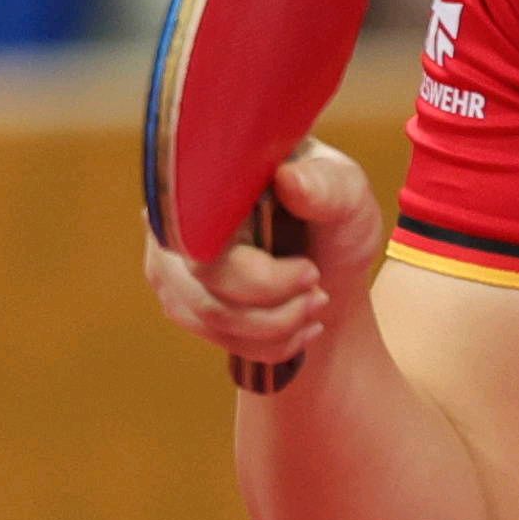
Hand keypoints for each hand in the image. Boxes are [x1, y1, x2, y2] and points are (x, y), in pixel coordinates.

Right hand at [139, 137, 384, 388]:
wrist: (329, 262)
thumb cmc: (334, 216)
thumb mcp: (347, 193)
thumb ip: (325, 185)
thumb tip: (288, 178)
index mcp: (210, 176)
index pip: (204, 228)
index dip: (252, 267)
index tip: (309, 272)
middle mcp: (176, 216)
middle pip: (203, 277)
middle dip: (271, 302)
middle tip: (319, 294)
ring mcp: (171, 260)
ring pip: (209, 314)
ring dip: (275, 325)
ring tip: (316, 306)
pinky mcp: (181, 299)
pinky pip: (215, 336)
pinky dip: (267, 342)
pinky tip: (299, 327)